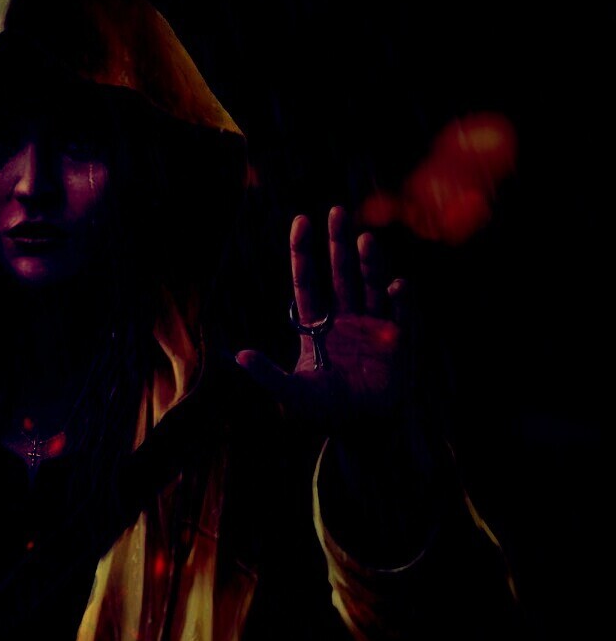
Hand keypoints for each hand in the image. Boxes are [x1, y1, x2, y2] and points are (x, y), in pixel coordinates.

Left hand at [237, 206, 412, 435]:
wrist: (361, 430)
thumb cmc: (325, 411)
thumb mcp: (291, 392)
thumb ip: (267, 374)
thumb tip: (238, 356)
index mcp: (317, 325)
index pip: (308, 282)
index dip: (304, 253)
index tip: (301, 221)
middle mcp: (345, 319)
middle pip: (341, 273)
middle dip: (338, 244)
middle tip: (337, 211)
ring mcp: (372, 327)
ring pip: (371, 285)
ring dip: (370, 263)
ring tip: (364, 239)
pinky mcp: (397, 341)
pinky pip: (401, 314)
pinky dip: (401, 299)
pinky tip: (396, 286)